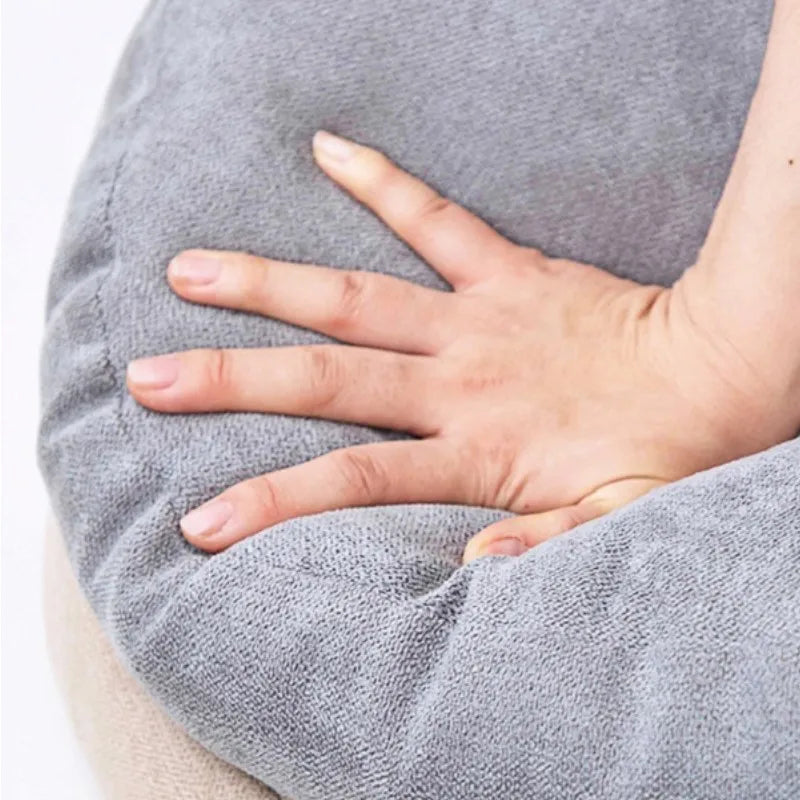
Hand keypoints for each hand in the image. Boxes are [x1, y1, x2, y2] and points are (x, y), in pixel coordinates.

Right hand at [127, 131, 794, 559]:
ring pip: (354, 297)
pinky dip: (381, 183)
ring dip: (269, 285)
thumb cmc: (665, 453)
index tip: (202, 521)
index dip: (274, 502)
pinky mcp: (504, 271)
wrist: (722, 368)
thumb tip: (463, 569)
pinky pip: (434, 218)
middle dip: (231, 380)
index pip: (354, 480)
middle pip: (325, 377)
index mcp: (477, 451)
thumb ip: (541, 549)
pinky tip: (328, 151)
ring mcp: (476, 318)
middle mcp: (458, 380)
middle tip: (149, 375)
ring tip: (190, 270)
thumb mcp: (612, 525)